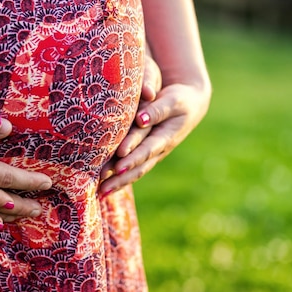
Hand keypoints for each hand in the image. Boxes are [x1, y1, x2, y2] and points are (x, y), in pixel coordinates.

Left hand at [98, 82, 210, 196]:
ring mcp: (154, 154)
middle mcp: (160, 149)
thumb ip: (157, 110)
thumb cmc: (179, 98)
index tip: (118, 164)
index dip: (133, 157)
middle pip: (140, 166)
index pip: (148, 148)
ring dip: (119, 182)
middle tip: (103, 187)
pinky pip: (134, 170)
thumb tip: (140, 119)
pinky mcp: (148, 154)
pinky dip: (120, 179)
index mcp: (167, 136)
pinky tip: (105, 188)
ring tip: (101, 192)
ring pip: (136, 172)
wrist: (190, 104)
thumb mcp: (172, 101)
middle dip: (121, 177)